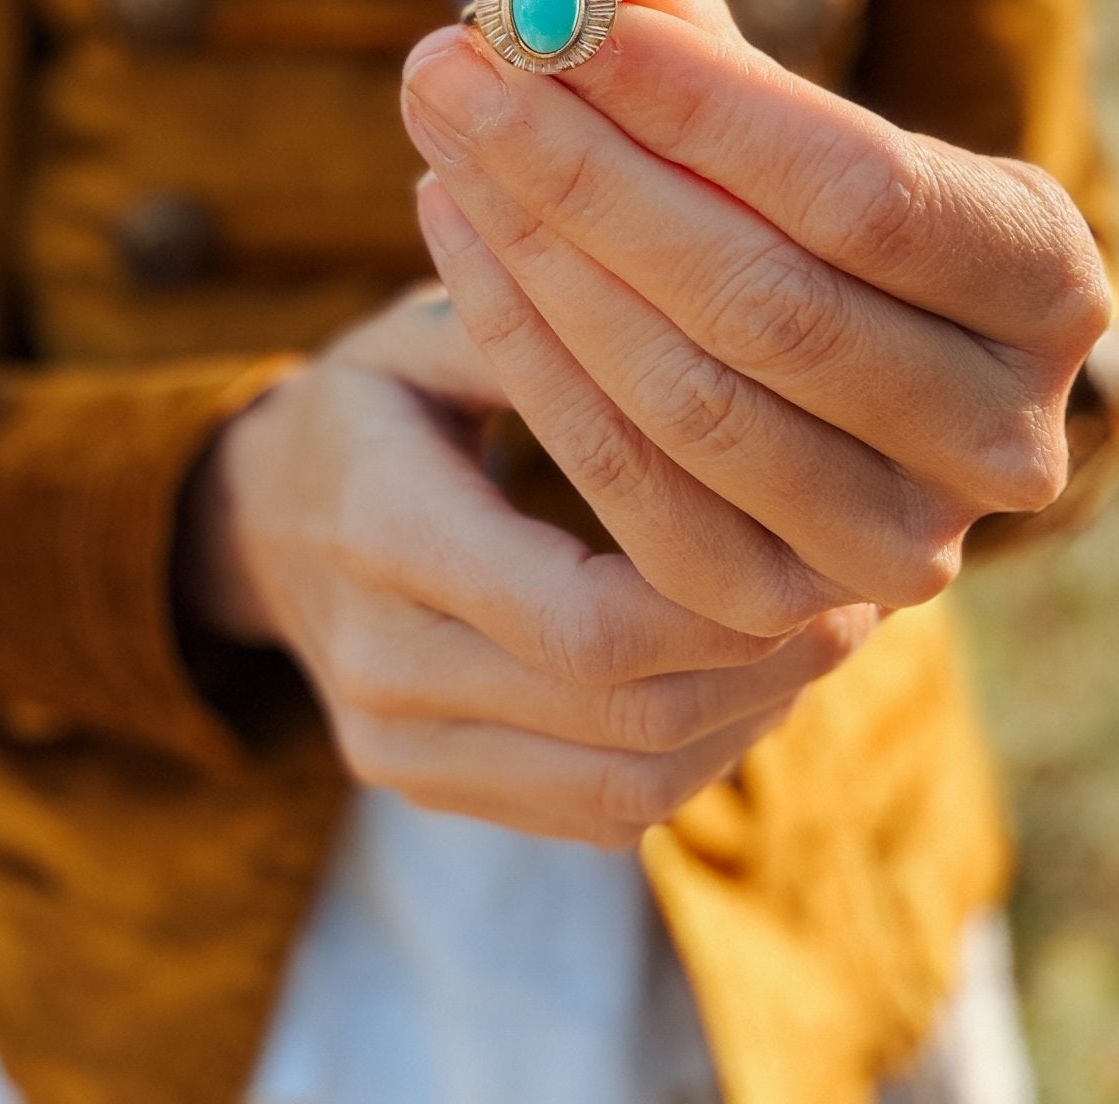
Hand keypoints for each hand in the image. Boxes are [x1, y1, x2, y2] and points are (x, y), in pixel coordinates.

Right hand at [185, 285, 875, 845]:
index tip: (814, 540)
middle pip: (622, 711)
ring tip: (821, 635)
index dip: (722, 600)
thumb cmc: (372, 400)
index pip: (584, 618)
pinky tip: (746, 682)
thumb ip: (525, 328)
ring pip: (624, 782)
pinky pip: (593, 809)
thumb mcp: (421, 334)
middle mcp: (381, 664)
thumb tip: (679, 308)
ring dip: (745, 720)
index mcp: (382, 531)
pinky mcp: (428, 786)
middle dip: (762, 664)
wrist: (259, 519)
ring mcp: (399, 745)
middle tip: (858, 592)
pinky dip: (691, 756)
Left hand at [401, 0, 1112, 639]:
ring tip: (438, 137)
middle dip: (584, 170)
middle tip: (448, 65)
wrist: (816, 385)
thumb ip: (687, 32)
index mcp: (1048, 276)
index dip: (702, 102)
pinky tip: (455, 234)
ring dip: (539, 255)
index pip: (862, 187)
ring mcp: (905, 545)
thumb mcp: (771, 113)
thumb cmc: (797, 206)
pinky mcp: (789, 613)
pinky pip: (632, 492)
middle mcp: (1009, 431)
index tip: (559, 12)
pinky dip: (528, 358)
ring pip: (690, 400)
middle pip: (766, 300)